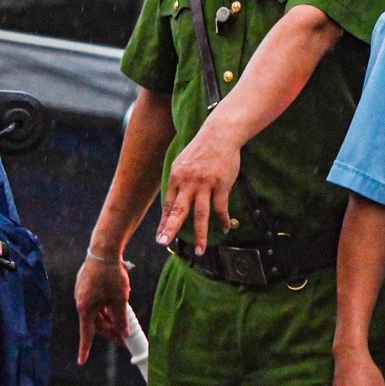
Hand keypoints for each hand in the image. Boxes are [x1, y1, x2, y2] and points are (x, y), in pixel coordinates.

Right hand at [74, 253, 130, 363]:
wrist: (104, 249)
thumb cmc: (111, 275)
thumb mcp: (120, 300)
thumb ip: (121, 319)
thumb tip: (123, 333)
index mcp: (85, 307)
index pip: (86, 333)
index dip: (85, 348)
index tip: (82, 361)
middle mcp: (80, 301)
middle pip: (94, 323)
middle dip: (108, 330)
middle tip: (123, 337)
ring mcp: (82, 292)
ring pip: (96, 311)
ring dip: (108, 318)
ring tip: (123, 319)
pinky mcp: (85, 284)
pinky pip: (95, 301)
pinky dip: (104, 306)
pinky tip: (116, 303)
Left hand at [156, 127, 239, 253]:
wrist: (219, 134)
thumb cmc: (201, 150)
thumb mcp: (182, 164)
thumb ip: (178, 183)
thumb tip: (173, 202)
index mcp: (176, 177)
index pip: (168, 205)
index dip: (164, 223)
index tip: (160, 238)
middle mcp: (188, 182)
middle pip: (178, 210)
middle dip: (171, 229)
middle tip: (164, 243)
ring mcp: (205, 184)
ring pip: (200, 214)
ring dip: (200, 234)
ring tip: (199, 250)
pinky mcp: (221, 184)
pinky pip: (221, 207)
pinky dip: (222, 220)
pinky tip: (224, 229)